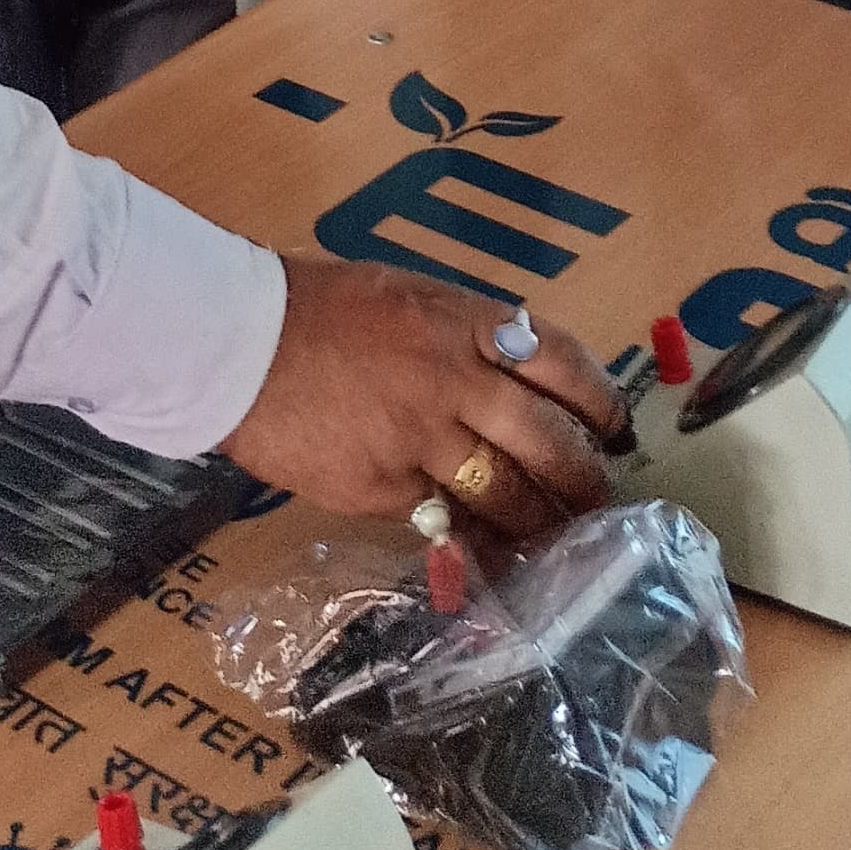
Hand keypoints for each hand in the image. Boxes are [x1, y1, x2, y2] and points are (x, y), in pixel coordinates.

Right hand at [223, 256, 622, 537]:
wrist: (236, 342)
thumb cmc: (319, 308)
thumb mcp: (407, 297)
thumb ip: (464, 336)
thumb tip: (518, 379)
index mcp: (462, 322)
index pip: (561, 364)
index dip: (601, 404)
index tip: (615, 432)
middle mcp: (452, 379)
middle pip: (548, 439)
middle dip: (584, 478)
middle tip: (598, 501)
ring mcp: (419, 438)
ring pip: (506, 492)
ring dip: (540, 521)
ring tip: (557, 538)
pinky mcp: (382, 488)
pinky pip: (445, 522)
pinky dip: (474, 539)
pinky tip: (490, 552)